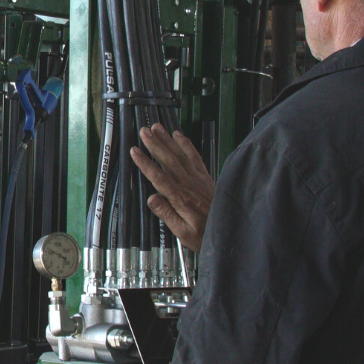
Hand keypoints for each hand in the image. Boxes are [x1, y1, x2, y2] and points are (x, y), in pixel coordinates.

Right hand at [129, 125, 214, 252]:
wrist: (229, 231)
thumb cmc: (203, 235)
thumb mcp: (183, 233)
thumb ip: (167, 214)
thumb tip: (152, 199)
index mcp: (181, 199)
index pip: (159, 177)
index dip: (146, 163)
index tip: (135, 151)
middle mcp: (189, 185)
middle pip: (169, 160)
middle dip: (155, 144)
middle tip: (144, 131)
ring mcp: (198, 179)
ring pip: (180, 155)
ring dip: (167, 140)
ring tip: (156, 128)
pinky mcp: (204, 177)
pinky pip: (195, 157)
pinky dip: (186, 144)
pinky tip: (178, 135)